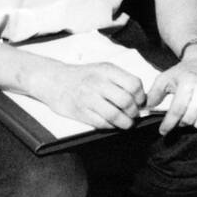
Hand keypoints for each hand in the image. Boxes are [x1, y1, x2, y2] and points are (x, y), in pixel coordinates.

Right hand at [32, 59, 147, 129]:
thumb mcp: (103, 70)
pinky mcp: (80, 112)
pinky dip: (112, 126)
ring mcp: (88, 98)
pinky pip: (102, 123)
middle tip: (134, 114)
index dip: (140, 96)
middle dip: (134, 111)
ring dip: (125, 122)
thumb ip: (122, 80)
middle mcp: (97, 83)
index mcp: (107, 70)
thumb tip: (142, 97)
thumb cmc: (83, 77)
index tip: (140, 101)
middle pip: (126, 101)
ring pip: (115, 115)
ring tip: (127, 122)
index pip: (133, 84)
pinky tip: (113, 124)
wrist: (55, 81)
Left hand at [146, 45, 196, 133]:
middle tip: (177, 120)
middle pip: (190, 119)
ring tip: (189, 116)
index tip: (163, 131)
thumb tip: (146, 108)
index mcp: (188, 82)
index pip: (177, 110)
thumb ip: (153, 93)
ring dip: (193, 124)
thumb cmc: (182, 71)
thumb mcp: (164, 78)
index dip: (168, 124)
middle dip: (180, 124)